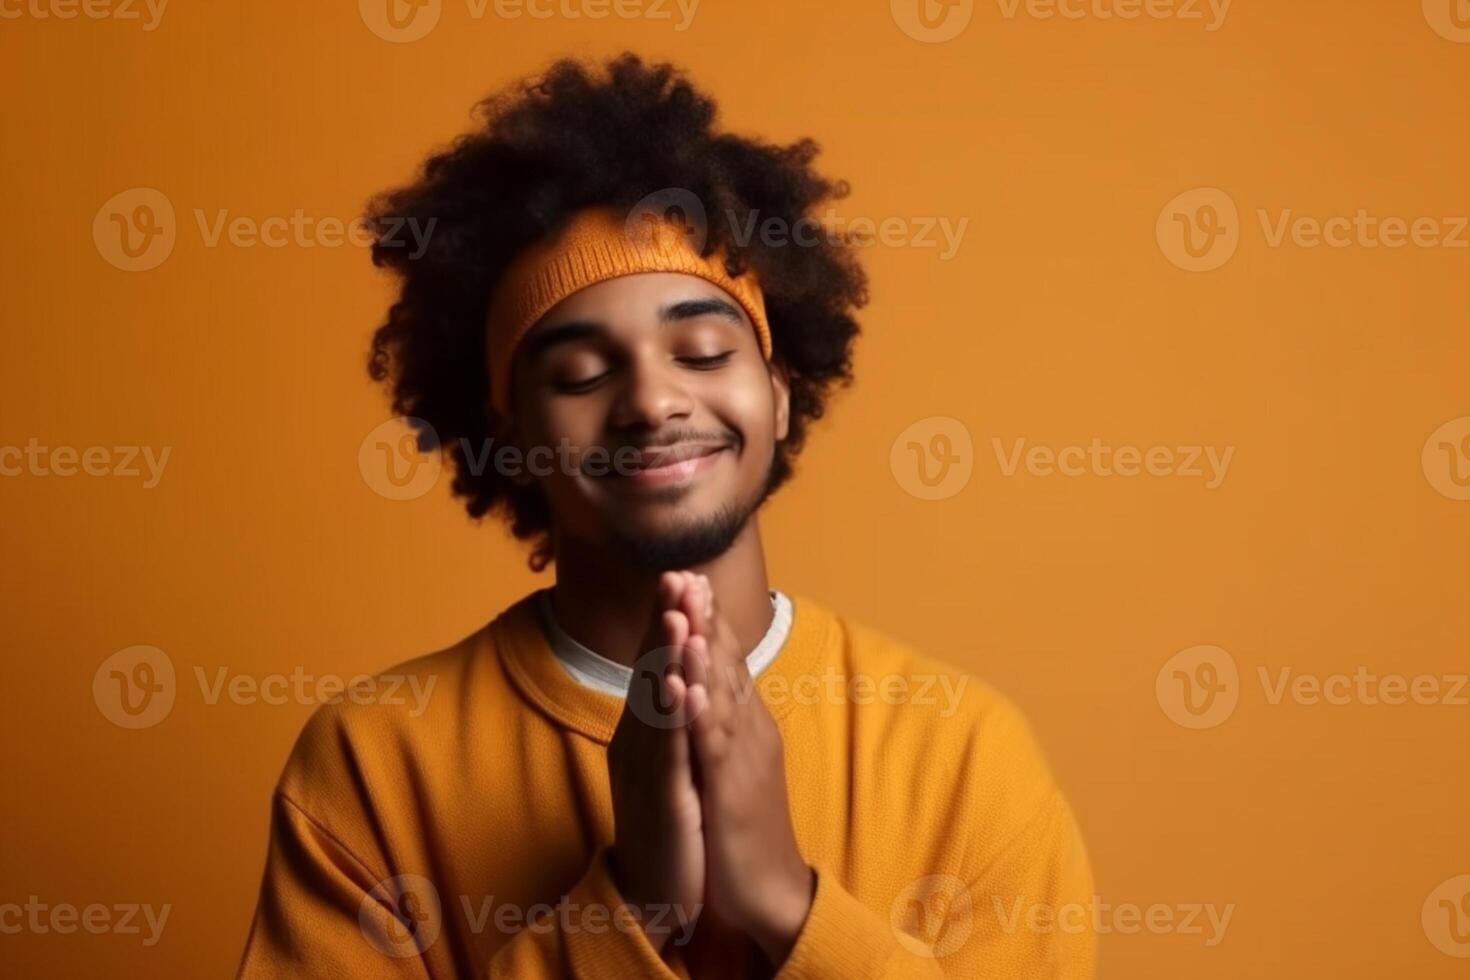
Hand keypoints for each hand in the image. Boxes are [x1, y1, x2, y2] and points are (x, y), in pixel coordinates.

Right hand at [605, 572, 705, 952]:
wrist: (654, 896)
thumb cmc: (667, 824)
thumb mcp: (668, 762)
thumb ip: (667, 718)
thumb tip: (675, 673)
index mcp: (646, 730)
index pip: (657, 663)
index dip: (668, 618)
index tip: (681, 573)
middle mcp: (640, 741)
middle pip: (652, 670)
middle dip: (665, 621)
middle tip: (674, 572)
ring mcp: (648, 770)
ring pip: (657, 703)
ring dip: (667, 657)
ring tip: (677, 614)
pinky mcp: (662, 799)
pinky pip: (668, 752)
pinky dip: (674, 717)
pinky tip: (683, 687)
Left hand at [679, 575, 814, 966]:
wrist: (769, 890)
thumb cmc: (746, 825)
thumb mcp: (735, 761)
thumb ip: (726, 720)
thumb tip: (713, 684)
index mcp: (746, 722)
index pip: (725, 660)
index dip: (707, 618)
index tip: (688, 576)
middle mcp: (750, 730)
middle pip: (724, 664)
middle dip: (703, 617)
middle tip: (686, 571)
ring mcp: (743, 758)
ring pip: (721, 695)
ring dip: (702, 650)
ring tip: (686, 610)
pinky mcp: (732, 791)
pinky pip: (714, 746)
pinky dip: (702, 713)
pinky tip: (689, 686)